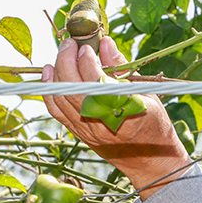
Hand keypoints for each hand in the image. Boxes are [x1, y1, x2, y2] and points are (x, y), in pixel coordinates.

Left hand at [42, 37, 191, 197]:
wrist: (148, 160)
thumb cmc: (152, 123)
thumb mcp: (145, 92)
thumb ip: (122, 67)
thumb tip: (105, 42)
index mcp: (124, 111)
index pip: (96, 80)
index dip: (87, 60)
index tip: (88, 46)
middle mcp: (102, 123)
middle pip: (73, 87)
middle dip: (66, 60)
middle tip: (69, 43)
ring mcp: (87, 130)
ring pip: (61, 97)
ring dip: (57, 72)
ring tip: (61, 53)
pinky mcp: (78, 134)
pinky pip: (56, 110)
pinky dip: (49, 90)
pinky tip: (49, 73)